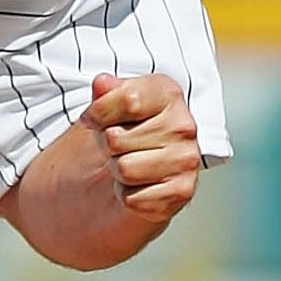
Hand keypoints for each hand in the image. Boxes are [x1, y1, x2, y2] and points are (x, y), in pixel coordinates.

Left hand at [82, 71, 201, 229]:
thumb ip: (105, 92)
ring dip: (117, 170)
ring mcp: (186, 160)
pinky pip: (132, 197)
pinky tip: (139, 184)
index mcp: (168, 94)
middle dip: (107, 145)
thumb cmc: (124, 130)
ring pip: (123, 169)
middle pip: (116, 138)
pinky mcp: (181, 192)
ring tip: (130, 162)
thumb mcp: (110, 104)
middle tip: (120, 145)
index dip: (97, 113)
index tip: (95, 119)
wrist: (141, 171)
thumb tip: (102, 83)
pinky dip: (127, 195)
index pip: (126, 99)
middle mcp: (184, 126)